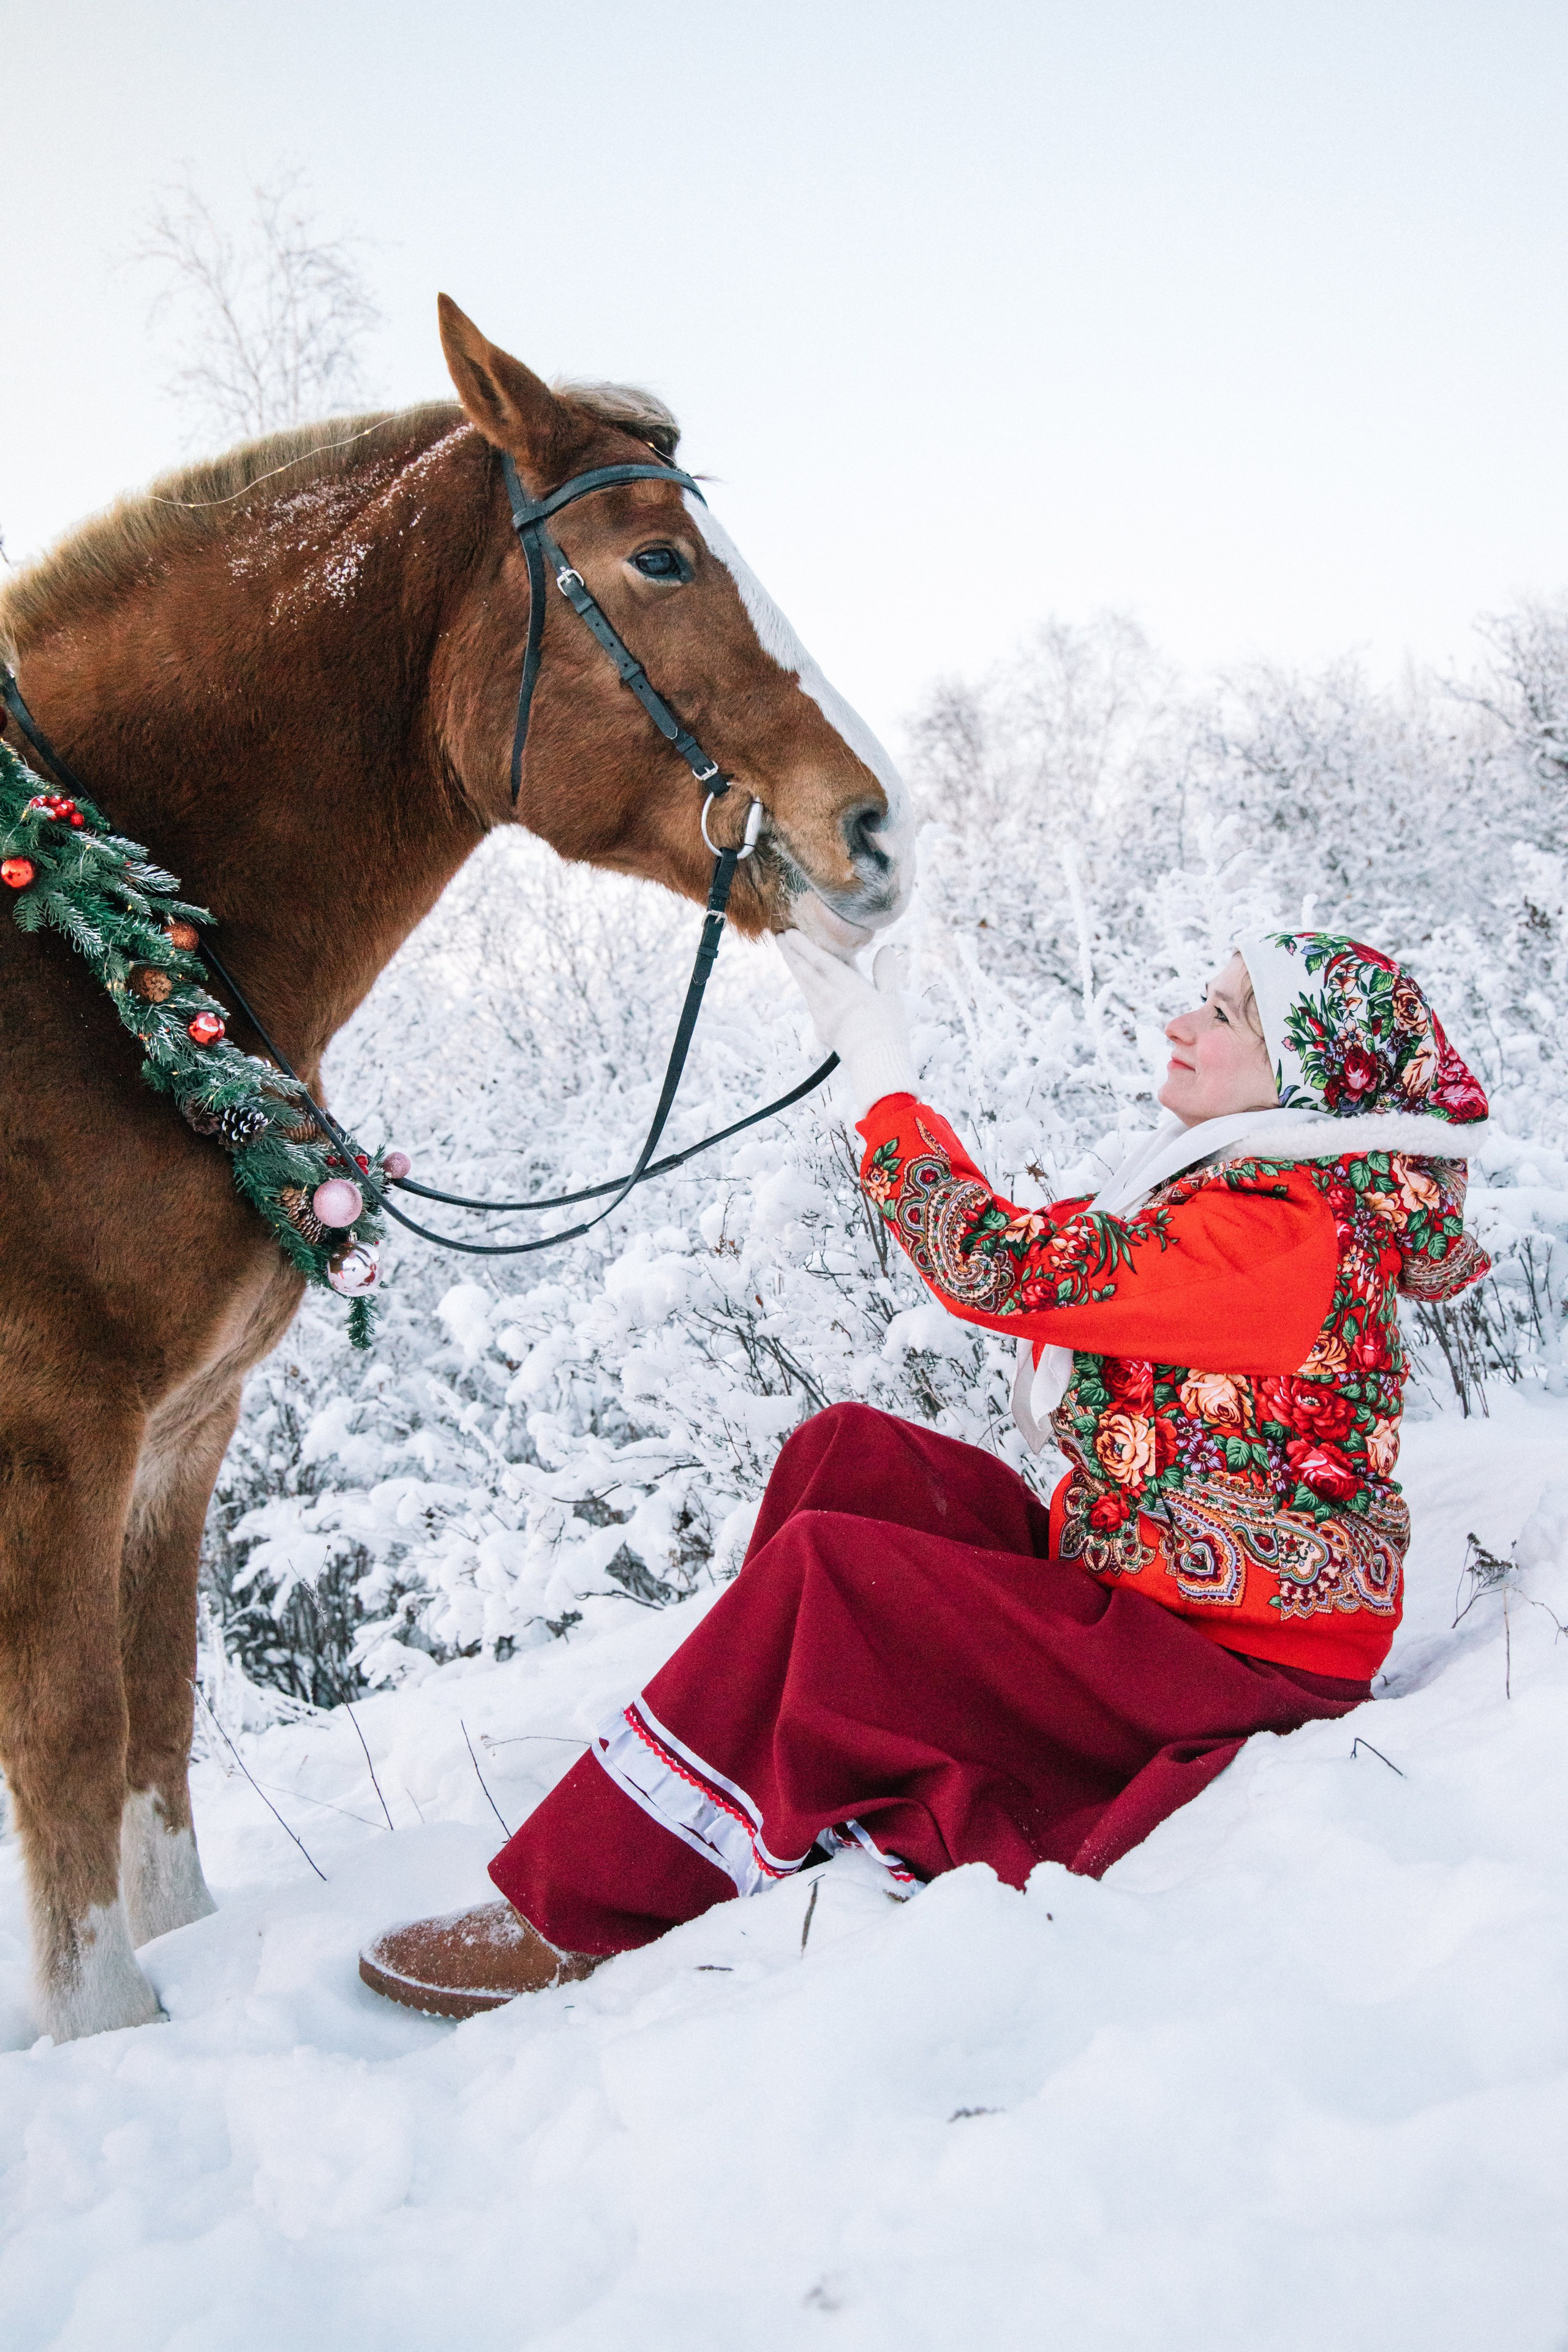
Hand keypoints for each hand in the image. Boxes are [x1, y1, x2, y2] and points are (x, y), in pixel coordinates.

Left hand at [777, 929, 916, 1122]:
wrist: (876, 1063)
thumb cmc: (889, 1029)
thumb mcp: (891, 998)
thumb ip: (886, 973)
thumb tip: (886, 949)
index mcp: (850, 988)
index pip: (821, 962)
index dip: (804, 946)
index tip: (791, 933)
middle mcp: (831, 999)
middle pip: (806, 971)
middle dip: (790, 952)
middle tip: (777, 935)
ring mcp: (823, 1015)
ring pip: (805, 986)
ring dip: (794, 968)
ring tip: (785, 952)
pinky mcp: (822, 1029)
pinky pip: (811, 1003)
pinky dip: (806, 988)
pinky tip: (803, 982)